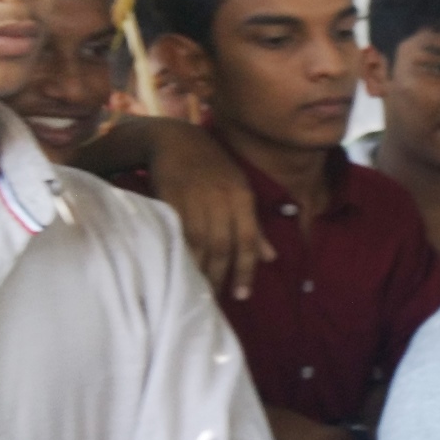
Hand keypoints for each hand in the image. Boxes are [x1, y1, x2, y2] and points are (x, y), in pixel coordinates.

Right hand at [149, 122, 274, 300]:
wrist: (177, 140)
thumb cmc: (214, 169)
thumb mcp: (240, 191)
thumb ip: (254, 227)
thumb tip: (271, 258)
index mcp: (242, 197)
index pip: (247, 240)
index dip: (246, 270)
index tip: (243, 295)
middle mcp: (220, 199)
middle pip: (222, 245)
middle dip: (220, 275)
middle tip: (216, 300)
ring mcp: (193, 198)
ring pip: (198, 242)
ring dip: (199, 269)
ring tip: (198, 291)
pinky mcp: (168, 197)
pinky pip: (174, 231)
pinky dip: (177, 251)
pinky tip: (177, 268)